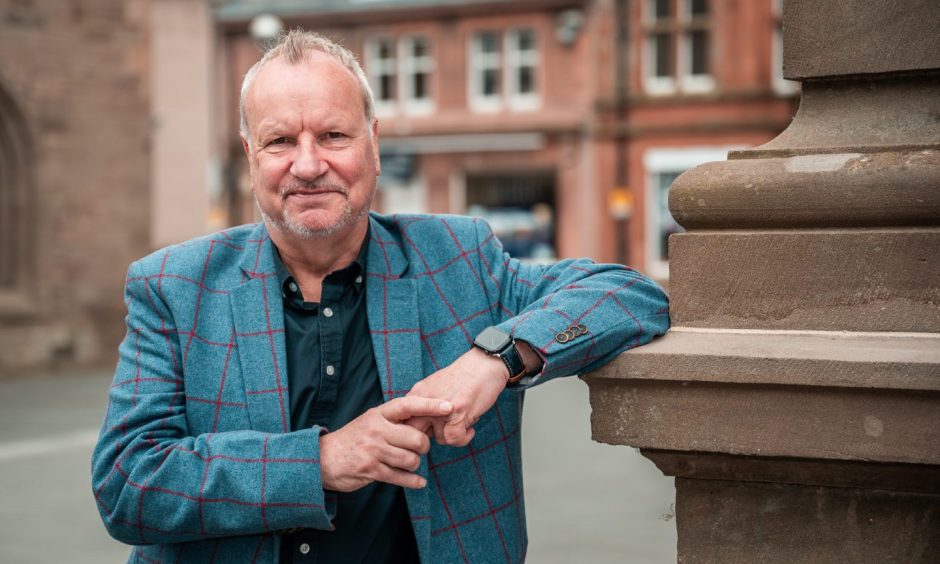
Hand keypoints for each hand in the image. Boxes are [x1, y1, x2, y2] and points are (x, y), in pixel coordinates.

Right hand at [319, 397, 452, 491]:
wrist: (322, 459)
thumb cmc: (353, 439)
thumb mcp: (370, 421)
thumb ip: (393, 419)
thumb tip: (424, 417)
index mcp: (378, 414)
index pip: (408, 405)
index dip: (430, 405)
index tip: (449, 406)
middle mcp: (377, 429)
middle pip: (416, 438)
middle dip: (423, 447)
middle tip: (419, 449)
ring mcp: (373, 450)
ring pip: (411, 459)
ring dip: (415, 465)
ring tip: (410, 464)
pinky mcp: (371, 470)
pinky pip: (401, 477)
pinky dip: (413, 481)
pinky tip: (418, 482)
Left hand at [406, 348, 508, 447]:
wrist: (484, 364)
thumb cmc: (463, 377)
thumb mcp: (436, 387)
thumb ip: (425, 406)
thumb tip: (420, 430)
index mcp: (417, 394)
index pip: (403, 421)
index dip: (412, 432)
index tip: (427, 433)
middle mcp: (425, 401)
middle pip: (415, 432)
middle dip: (429, 439)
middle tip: (445, 433)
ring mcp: (440, 408)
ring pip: (439, 438)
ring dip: (452, 436)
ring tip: (463, 425)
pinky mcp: (457, 414)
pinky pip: (454, 439)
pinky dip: (464, 439)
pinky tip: (470, 430)